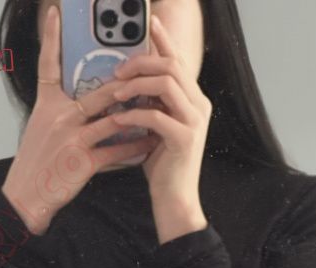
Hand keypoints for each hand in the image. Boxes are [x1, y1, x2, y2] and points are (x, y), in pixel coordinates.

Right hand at [2, 4, 158, 233]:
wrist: (26, 197)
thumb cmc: (37, 163)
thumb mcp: (43, 128)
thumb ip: (63, 110)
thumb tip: (92, 100)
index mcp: (47, 105)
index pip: (48, 64)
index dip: (51, 38)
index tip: (57, 13)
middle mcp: (59, 117)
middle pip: (98, 92)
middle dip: (124, 85)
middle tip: (145, 74)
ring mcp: (71, 139)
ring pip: (112, 118)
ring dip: (136, 114)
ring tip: (155, 107)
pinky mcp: (83, 162)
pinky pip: (116, 150)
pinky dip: (135, 146)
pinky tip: (149, 142)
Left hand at [111, 13, 211, 215]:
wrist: (174, 199)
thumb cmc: (162, 165)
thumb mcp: (156, 127)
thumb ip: (151, 103)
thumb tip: (128, 80)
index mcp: (193, 99)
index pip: (178, 60)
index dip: (163, 38)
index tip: (148, 20)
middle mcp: (199, 105)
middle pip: (171, 65)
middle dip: (140, 63)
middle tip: (116, 72)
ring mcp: (195, 121)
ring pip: (166, 83)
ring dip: (136, 85)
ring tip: (116, 94)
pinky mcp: (185, 139)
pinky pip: (156, 115)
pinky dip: (134, 114)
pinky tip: (118, 119)